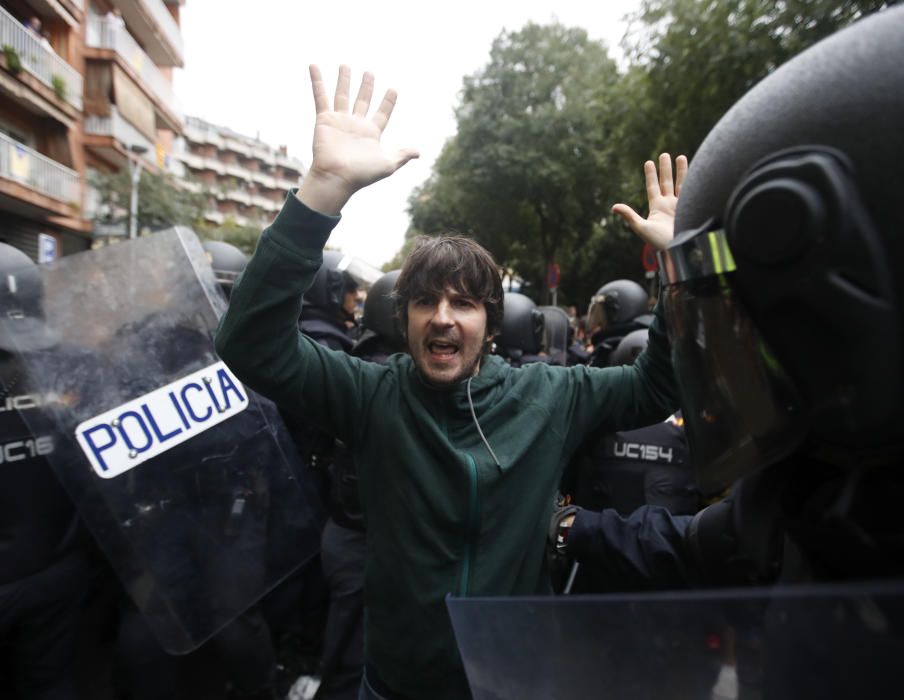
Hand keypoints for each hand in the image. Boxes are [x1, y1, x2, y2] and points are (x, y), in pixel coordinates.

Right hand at [297, 65, 419, 213]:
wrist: (337, 177)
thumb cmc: (362, 174)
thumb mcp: (388, 164)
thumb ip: (401, 155)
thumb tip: (418, 153)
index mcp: (371, 134)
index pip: (382, 113)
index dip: (388, 102)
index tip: (393, 89)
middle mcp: (355, 125)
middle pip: (362, 100)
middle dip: (366, 87)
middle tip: (369, 72)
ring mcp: (339, 121)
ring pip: (342, 95)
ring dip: (344, 79)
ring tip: (345, 65)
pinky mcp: (324, 119)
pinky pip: (320, 96)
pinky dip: (317, 81)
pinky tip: (314, 66)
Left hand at [612, 153, 687, 250]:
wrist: (680, 250)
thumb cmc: (659, 243)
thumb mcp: (642, 228)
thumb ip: (630, 216)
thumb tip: (614, 207)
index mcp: (657, 207)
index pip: (653, 187)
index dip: (651, 175)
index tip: (648, 162)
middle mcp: (669, 205)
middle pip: (667, 182)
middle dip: (665, 168)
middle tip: (664, 154)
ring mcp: (682, 205)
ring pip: (681, 183)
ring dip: (681, 170)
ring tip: (679, 156)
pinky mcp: (694, 208)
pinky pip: (693, 190)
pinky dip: (694, 180)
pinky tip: (697, 169)